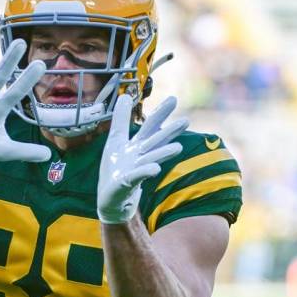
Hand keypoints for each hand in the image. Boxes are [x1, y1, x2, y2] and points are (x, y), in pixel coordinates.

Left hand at [97, 95, 188, 223]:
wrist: (111, 201)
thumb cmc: (116, 170)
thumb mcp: (115, 141)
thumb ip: (121, 120)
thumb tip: (125, 96)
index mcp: (137, 146)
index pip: (150, 127)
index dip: (160, 114)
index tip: (173, 99)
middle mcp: (139, 157)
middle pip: (155, 142)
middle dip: (169, 132)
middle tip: (185, 121)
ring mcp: (134, 171)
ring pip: (150, 159)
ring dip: (162, 153)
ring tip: (177, 147)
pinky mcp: (126, 185)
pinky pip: (136, 177)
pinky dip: (145, 173)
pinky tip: (154, 170)